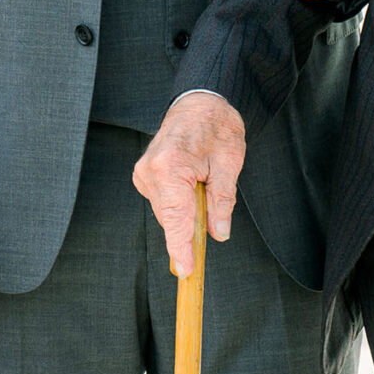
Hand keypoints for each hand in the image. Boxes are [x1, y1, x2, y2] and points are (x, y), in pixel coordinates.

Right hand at [134, 92, 244, 277]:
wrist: (199, 102)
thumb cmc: (216, 126)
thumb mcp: (229, 164)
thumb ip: (222, 201)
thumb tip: (219, 233)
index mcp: (171, 167)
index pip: (176, 218)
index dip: (181, 248)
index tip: (185, 271)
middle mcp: (151, 171)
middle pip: (171, 218)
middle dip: (191, 228)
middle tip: (214, 217)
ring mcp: (144, 173)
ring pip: (167, 212)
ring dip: (186, 212)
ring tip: (204, 184)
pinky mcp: (144, 175)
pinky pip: (164, 202)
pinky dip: (179, 203)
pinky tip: (192, 185)